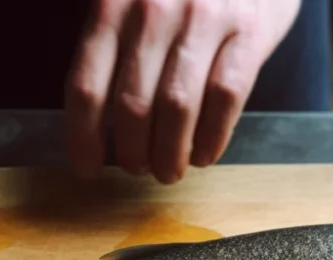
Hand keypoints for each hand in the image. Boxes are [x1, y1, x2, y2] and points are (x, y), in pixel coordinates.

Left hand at [66, 0, 301, 183]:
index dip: (83, 139)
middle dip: (132, 153)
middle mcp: (154, 8)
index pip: (86, 87)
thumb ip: (110, 43)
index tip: (87, 168)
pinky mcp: (248, 31)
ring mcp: (205, 18)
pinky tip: (205, 154)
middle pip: (132, 105)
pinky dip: (213, 137)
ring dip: (171, 153)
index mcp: (113, 4)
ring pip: (178, 107)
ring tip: (169, 170)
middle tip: (138, 168)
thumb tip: (95, 120)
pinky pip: (226, 97)